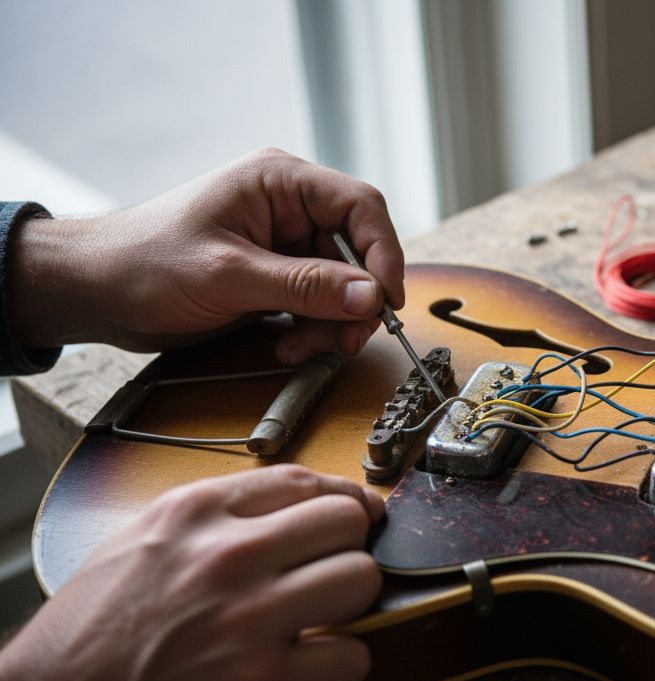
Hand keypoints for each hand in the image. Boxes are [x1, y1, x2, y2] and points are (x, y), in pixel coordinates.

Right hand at [0, 465, 383, 680]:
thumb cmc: (88, 637)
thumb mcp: (142, 543)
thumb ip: (214, 520)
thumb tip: (291, 512)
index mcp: (194, 514)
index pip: (304, 481)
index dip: (338, 501)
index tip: (352, 515)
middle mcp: (226, 555)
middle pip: (346, 521)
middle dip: (346, 549)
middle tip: (329, 576)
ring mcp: (248, 617)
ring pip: (360, 578)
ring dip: (350, 607)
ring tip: (319, 624)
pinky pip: (351, 656)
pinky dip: (341, 668)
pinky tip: (309, 671)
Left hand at [8, 148, 404, 363]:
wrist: (92, 292)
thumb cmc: (142, 264)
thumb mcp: (229, 276)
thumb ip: (305, 286)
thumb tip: (370, 296)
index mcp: (279, 181)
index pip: (360, 207)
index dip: (383, 253)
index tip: (386, 301)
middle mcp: (288, 208)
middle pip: (357, 252)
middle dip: (356, 301)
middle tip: (347, 339)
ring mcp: (282, 244)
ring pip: (342, 286)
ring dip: (331, 323)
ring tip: (300, 349)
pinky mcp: (275, 277)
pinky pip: (317, 304)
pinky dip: (312, 330)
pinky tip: (286, 346)